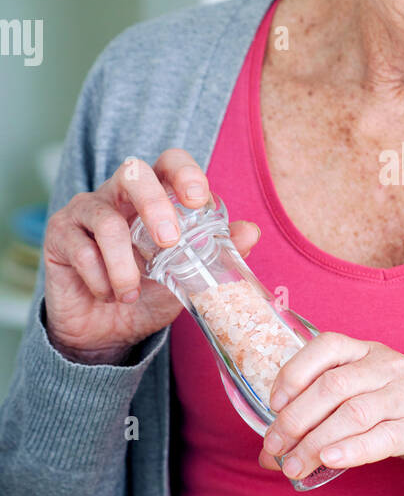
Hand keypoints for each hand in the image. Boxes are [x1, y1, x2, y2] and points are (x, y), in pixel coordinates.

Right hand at [43, 148, 259, 363]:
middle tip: (168, 243)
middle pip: (133, 173)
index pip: (168, 163)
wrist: (106, 332)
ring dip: (124, 267)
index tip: (197, 198)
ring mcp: (85, 211)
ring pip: (107, 221)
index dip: (184, 171)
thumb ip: (216, 255)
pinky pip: (82, 252)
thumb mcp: (188, 279)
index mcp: (154, 197)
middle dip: (153, 205)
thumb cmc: (147, 295)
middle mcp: (118, 195)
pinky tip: (107, 295)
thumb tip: (251, 231)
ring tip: (129, 293)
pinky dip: (101, 281)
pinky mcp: (59, 234)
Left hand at [259, 332, 403, 489]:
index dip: (295, 372)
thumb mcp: (367, 398)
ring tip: (292, 466)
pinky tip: (330, 461)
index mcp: (369, 352)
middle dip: (295, 419)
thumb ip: (324, 416)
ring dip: (315, 442)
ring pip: (354, 413)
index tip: (274, 404)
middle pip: (334, 386)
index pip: (328, 346)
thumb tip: (270, 452)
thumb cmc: (402, 414)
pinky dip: (352, 450)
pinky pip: (384, 437)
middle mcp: (389, 366)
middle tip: (274, 447)